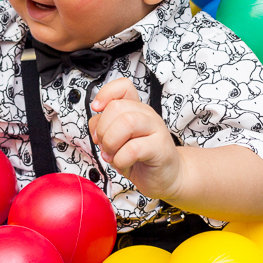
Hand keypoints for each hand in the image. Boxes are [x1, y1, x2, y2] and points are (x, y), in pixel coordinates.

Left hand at [89, 77, 184, 201]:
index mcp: (135, 109)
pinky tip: (123, 165)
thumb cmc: (139, 158)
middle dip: (103, 129)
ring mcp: (156, 129)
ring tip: (111, 155)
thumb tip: (96, 127)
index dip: (105, 94)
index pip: (123, 86)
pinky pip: (133, 149)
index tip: (97, 109)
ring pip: (127, 122)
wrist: (166, 177)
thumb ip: (104, 128)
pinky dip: (121, 160)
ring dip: (111, 143)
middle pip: (116, 107)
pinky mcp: (160, 147)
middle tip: (104, 146)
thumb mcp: (116, 140)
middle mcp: (146, 114)